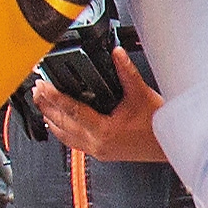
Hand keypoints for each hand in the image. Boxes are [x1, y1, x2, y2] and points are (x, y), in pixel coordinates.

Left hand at [29, 57, 169, 164]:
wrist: (169, 147)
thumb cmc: (159, 128)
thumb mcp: (142, 95)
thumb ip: (126, 72)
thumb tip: (116, 55)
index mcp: (104, 131)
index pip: (71, 110)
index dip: (54, 96)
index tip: (44, 85)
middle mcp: (96, 143)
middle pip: (61, 124)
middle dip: (46, 105)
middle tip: (37, 90)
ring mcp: (97, 150)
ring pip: (64, 135)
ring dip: (51, 118)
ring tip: (41, 104)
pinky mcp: (100, 152)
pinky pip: (73, 142)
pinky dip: (62, 130)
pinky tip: (58, 123)